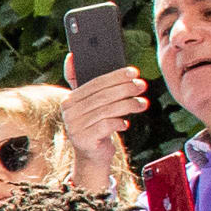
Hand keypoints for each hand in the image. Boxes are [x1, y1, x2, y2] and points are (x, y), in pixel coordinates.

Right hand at [61, 64, 147, 193]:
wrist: (92, 155)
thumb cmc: (96, 125)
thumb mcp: (90, 104)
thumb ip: (87, 84)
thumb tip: (72, 56)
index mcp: (69, 99)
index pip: (95, 83)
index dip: (115, 76)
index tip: (133, 72)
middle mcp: (68, 112)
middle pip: (103, 96)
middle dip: (126, 89)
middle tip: (142, 86)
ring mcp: (74, 126)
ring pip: (107, 110)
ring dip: (129, 105)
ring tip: (142, 103)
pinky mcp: (84, 139)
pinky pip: (107, 125)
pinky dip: (120, 123)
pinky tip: (125, 124)